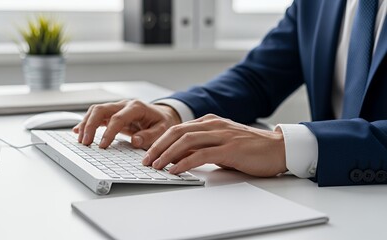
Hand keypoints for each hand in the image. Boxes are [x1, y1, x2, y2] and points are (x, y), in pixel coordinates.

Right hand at [73, 100, 180, 148]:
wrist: (162, 115)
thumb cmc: (162, 122)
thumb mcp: (162, 130)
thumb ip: (150, 135)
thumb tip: (135, 141)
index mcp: (136, 107)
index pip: (118, 118)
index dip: (108, 132)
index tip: (102, 145)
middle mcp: (124, 104)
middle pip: (101, 110)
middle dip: (90, 125)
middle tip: (85, 142)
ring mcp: (116, 107)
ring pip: (95, 111)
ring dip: (86, 124)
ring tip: (81, 140)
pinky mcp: (112, 113)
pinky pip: (96, 116)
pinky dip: (86, 123)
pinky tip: (77, 131)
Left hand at [142, 114, 286, 176]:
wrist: (279, 149)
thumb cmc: (250, 148)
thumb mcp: (221, 145)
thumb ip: (202, 148)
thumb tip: (179, 158)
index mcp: (210, 122)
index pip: (178, 128)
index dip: (160, 140)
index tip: (149, 153)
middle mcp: (213, 125)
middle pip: (177, 132)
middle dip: (158, 146)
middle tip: (146, 160)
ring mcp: (222, 135)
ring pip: (186, 141)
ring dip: (167, 154)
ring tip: (156, 165)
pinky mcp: (230, 148)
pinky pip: (201, 154)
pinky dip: (185, 162)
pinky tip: (175, 170)